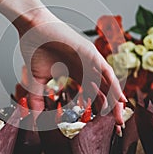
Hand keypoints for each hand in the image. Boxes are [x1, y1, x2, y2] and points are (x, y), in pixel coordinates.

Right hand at [17, 5, 125, 127]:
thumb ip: (37, 100)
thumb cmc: (34, 49)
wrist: (32, 27)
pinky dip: (112, 83)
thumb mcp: (36, 81)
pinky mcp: (89, 52)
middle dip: (111, 108)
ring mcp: (89, 59)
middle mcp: (86, 67)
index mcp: (76, 73)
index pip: (93, 94)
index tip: (103, 125)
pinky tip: (118, 97)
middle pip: (103, 90)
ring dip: (115, 99)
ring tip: (120, 116)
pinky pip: (105, 69)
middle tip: (117, 126)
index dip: (99, 109)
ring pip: (107, 82)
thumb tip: (33, 121)